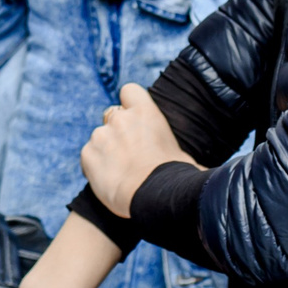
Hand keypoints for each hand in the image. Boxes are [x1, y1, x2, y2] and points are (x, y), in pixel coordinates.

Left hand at [80, 83, 190, 216]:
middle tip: (128, 153)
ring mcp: (101, 135)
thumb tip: (199, 159)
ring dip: (105, 149)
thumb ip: (172, 145)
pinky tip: (108, 179)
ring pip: (99, 137)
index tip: (134, 118)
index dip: (129, 103)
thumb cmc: (176, 177)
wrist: (153, 197)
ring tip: (120, 171)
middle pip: (111, 116)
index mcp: (146, 113)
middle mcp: (120, 118)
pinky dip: (94, 165)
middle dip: (116, 131)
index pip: (129, 90)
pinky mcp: (87, 153)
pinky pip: (88, 156)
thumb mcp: (183, 153)